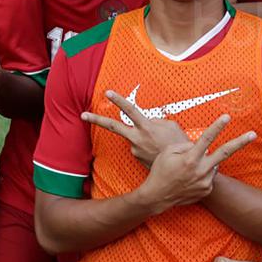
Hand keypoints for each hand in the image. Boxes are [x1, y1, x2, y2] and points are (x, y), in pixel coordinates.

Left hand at [81, 89, 200, 167]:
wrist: (179, 168)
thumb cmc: (178, 144)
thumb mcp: (171, 125)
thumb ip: (156, 120)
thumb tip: (147, 120)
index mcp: (146, 127)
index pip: (130, 109)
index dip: (118, 100)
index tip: (107, 93)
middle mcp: (136, 138)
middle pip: (113, 126)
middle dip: (96, 119)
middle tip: (83, 115)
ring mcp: (135, 149)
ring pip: (134, 136)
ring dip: (145, 137)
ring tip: (160, 142)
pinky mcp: (137, 157)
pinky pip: (140, 145)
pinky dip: (148, 144)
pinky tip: (158, 149)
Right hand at [135, 115, 255, 214]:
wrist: (158, 196)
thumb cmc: (160, 171)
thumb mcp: (168, 152)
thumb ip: (186, 145)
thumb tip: (201, 145)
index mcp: (190, 158)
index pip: (207, 138)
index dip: (218, 126)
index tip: (227, 117)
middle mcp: (201, 170)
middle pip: (225, 152)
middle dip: (240, 142)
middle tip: (253, 134)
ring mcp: (205, 182)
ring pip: (213, 164)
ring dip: (205, 162)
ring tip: (188, 170)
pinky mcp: (206, 190)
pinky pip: (208, 176)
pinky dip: (202, 174)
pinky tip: (189, 178)